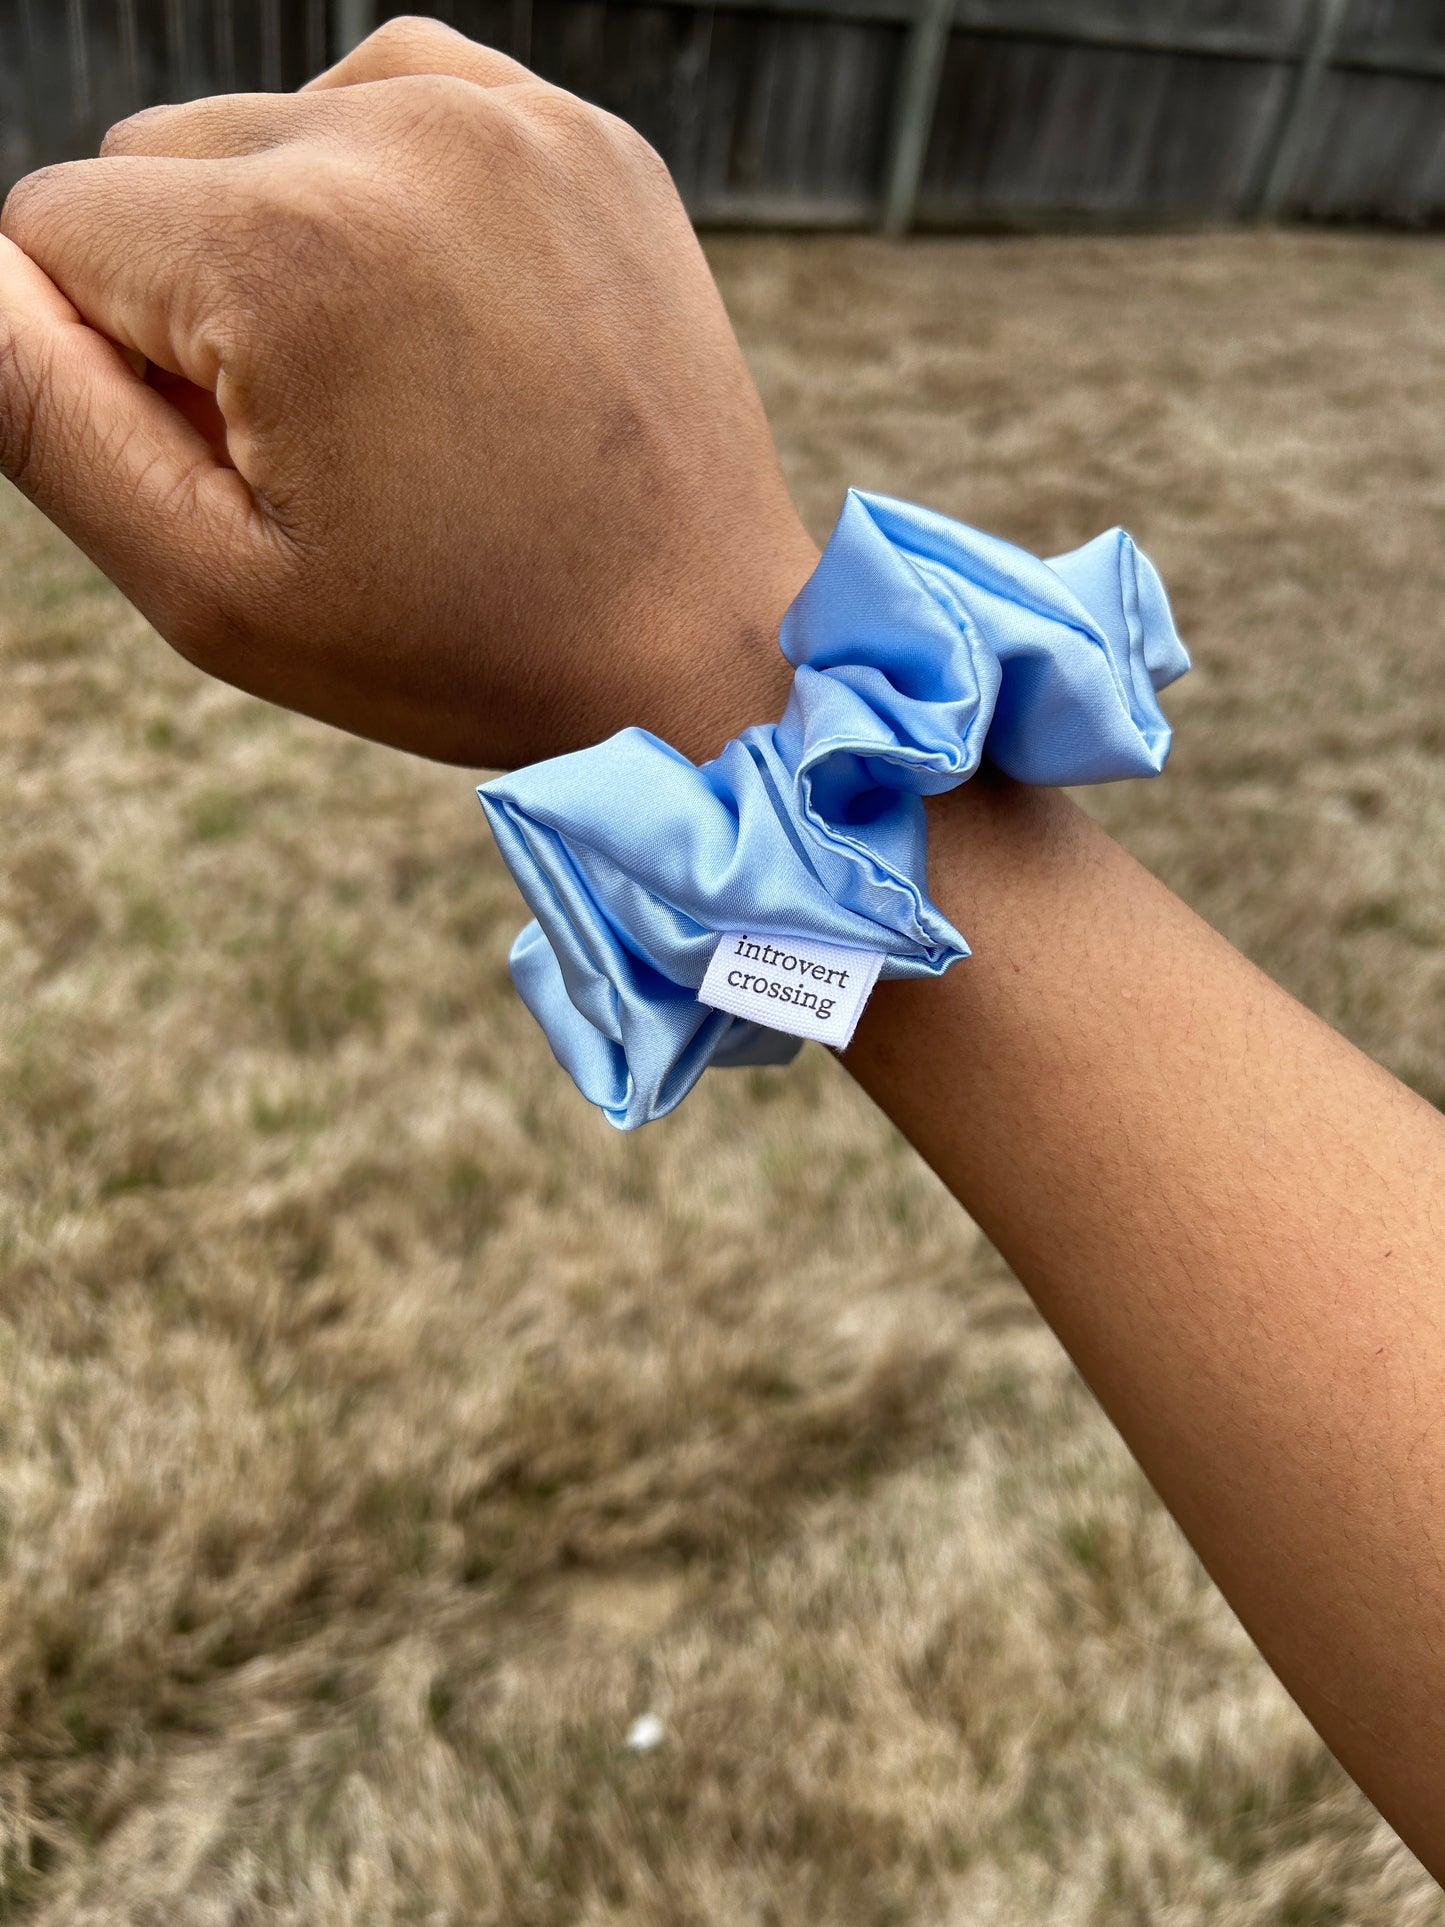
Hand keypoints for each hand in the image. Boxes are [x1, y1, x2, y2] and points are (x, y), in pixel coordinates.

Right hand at [0, 17, 813, 765]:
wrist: (697, 644)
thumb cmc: (462, 644)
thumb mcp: (217, 584)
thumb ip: (45, 415)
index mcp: (285, 256)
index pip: (49, 232)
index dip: (116, 370)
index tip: (243, 463)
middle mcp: (394, 136)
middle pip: (151, 162)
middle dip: (191, 299)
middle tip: (335, 445)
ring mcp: (506, 117)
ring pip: (265, 124)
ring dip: (281, 240)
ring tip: (397, 390)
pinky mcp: (579, 130)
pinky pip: (395, 103)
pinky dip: (383, 192)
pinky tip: (446, 315)